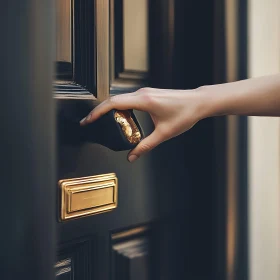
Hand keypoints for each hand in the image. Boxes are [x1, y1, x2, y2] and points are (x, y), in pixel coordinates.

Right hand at [80, 87, 205, 161]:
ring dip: (109, 109)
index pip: (114, 103)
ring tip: (101, 122)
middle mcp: (142, 93)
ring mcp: (145, 92)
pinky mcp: (148, 94)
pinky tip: (119, 118)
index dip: (98, 112)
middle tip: (89, 123)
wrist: (198, 102)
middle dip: (99, 111)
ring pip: (120, 99)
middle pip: (113, 100)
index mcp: (144, 100)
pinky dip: (120, 108)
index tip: (88, 120)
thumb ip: (146, 146)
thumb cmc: (185, 114)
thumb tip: (132, 157)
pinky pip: (129, 99)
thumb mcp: (164, 133)